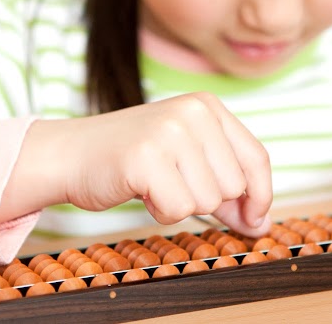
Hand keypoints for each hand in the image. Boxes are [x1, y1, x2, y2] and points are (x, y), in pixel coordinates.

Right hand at [5, 92, 272, 236]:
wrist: (71, 153)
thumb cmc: (131, 158)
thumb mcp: (187, 159)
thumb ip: (226, 189)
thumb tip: (261, 225)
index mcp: (207, 105)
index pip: (256, 158)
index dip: (260, 196)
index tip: (254, 220)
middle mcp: (193, 111)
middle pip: (233, 186)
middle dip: (206, 199)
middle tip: (171, 182)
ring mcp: (169, 132)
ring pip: (208, 201)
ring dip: (180, 204)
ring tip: (154, 182)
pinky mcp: (146, 158)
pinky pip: (178, 210)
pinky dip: (160, 211)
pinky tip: (141, 189)